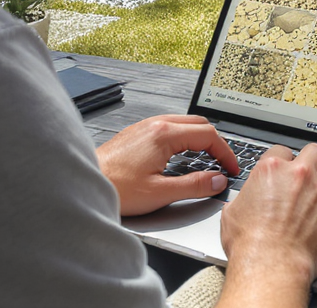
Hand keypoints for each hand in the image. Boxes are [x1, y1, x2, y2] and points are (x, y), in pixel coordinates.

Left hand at [96, 114, 239, 216]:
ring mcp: (145, 127)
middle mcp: (155, 124)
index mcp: (164, 134)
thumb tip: (217, 181)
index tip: (231, 168)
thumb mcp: (161, 192)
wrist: (86, 183)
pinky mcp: (137, 134)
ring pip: (183, 123)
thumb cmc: (115, 188)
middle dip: (216, 143)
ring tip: (207, 160)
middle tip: (223, 163)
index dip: (226, 153)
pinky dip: (184, 139)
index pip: (208, 135)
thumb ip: (194, 186)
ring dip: (199, 139)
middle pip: (199, 123)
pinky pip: (169, 128)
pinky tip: (182, 156)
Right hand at [218, 143, 316, 303]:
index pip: (283, 150)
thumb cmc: (250, 243)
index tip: (286, 169)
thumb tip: (242, 201)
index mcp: (272, 170)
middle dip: (315, 160)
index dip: (284, 160)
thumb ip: (243, 199)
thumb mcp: (232, 212)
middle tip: (312, 171)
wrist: (271, 265)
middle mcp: (301, 177)